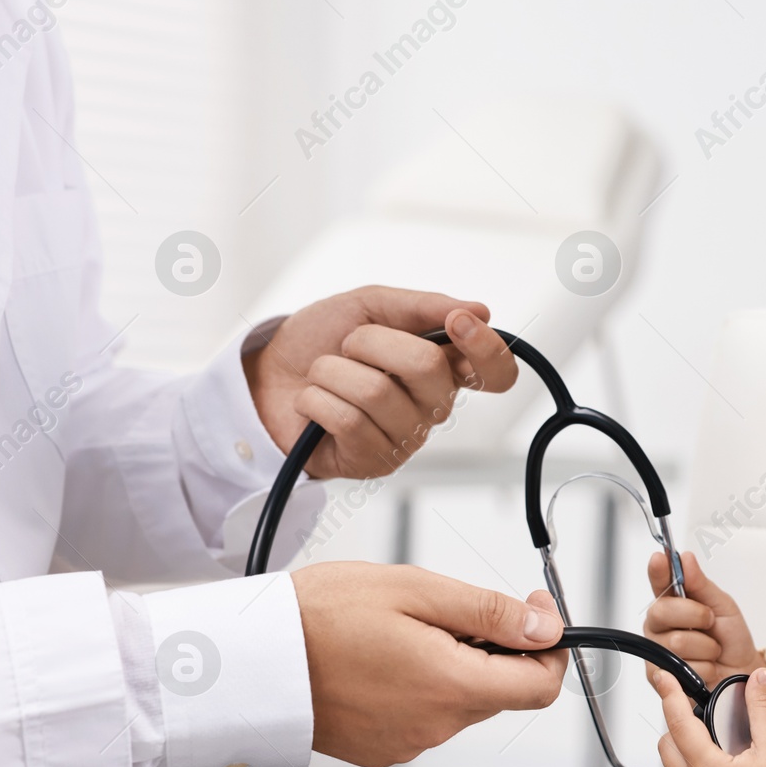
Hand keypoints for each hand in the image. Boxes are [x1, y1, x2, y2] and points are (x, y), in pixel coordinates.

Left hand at [244, 285, 520, 478]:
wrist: (267, 376)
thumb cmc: (321, 341)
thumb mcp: (371, 305)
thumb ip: (424, 306)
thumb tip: (481, 311)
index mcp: (444, 366)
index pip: (498, 372)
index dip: (487, 349)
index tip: (457, 323)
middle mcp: (434, 405)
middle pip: (429, 368)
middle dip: (372, 342)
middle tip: (351, 347)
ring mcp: (407, 437)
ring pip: (377, 392)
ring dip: (334, 372)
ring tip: (326, 376)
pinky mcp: (375, 461)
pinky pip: (350, 421)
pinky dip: (318, 400)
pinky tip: (315, 405)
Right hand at [291, 562, 568, 766]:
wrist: (248, 658)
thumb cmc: (319, 616)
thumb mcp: (415, 591)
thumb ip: (488, 613)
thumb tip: (545, 629)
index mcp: (450, 687)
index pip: (541, 687)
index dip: (551, 647)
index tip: (533, 611)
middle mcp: (435, 726)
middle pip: (503, 691)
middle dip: (498, 648)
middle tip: (456, 609)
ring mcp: (407, 742)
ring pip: (464, 701)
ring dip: (457, 665)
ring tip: (407, 630)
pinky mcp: (381, 748)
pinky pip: (427, 716)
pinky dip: (424, 685)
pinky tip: (388, 657)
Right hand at [643, 550, 765, 688]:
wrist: (740, 672)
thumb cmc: (731, 639)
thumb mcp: (723, 606)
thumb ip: (702, 585)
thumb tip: (686, 559)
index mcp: (673, 603)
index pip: (658, 582)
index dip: (657, 571)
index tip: (660, 559)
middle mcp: (660, 625)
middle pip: (663, 611)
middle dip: (696, 615)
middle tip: (710, 621)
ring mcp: (658, 650)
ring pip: (677, 642)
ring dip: (706, 646)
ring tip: (711, 649)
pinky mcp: (660, 675)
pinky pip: (683, 667)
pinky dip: (705, 667)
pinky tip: (706, 666)